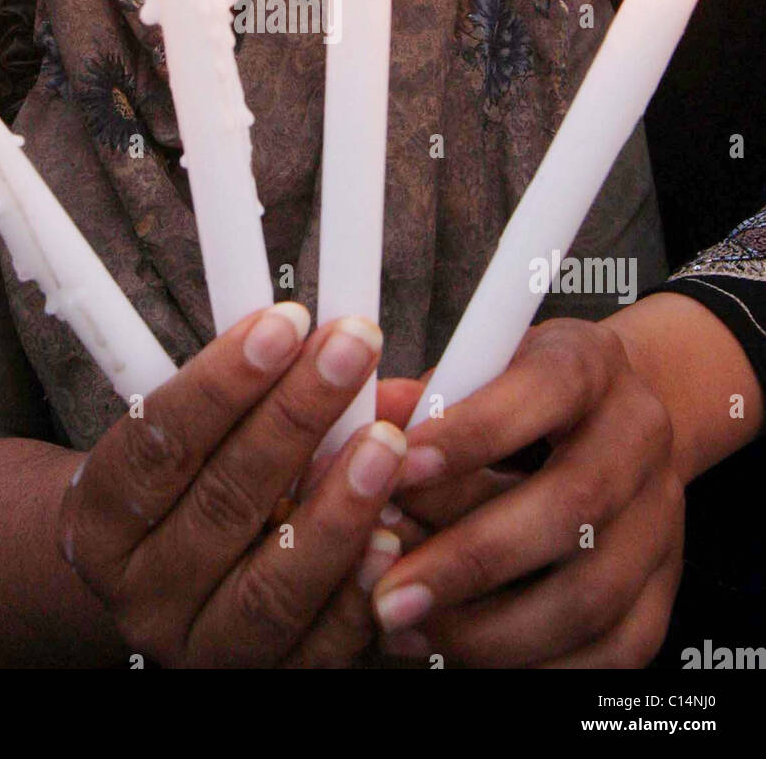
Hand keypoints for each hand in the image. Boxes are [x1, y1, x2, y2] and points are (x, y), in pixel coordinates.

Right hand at [57, 305, 408, 667]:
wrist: (165, 585)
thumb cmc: (188, 482)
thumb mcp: (190, 431)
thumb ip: (249, 387)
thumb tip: (332, 337)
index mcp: (102, 515)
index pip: (159, 441)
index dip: (223, 379)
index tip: (285, 320)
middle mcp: (141, 590)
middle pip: (221, 502)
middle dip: (295, 417)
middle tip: (352, 349)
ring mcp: (199, 648)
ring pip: (270, 585)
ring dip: (337, 508)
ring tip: (386, 440)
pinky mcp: (260, 684)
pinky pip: (316, 649)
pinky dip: (356, 591)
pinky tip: (393, 533)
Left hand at [372, 319, 684, 666]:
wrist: (605, 421)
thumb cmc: (518, 394)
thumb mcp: (474, 368)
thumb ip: (422, 396)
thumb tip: (367, 421)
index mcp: (589, 364)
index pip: (546, 388)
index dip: (472, 432)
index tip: (397, 467)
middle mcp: (639, 437)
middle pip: (575, 505)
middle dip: (472, 557)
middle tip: (391, 590)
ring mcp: (661, 519)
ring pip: (593, 593)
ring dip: (491, 627)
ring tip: (409, 629)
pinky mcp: (663, 590)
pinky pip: (611, 650)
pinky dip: (533, 665)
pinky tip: (461, 657)